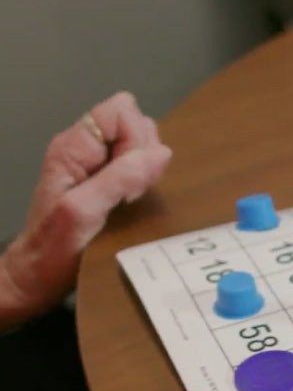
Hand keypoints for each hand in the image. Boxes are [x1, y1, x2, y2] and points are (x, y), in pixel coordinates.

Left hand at [0, 93, 171, 327]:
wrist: (34, 279)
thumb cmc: (52, 250)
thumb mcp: (84, 213)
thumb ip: (120, 179)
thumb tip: (161, 153)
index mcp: (72, 147)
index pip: (121, 111)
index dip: (136, 137)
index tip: (130, 174)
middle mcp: (84, 149)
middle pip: (135, 123)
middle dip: (144, 154)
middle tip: (128, 191)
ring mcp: (95, 165)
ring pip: (140, 144)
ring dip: (146, 169)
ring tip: (129, 199)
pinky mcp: (105, 182)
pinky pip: (137, 165)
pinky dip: (144, 181)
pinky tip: (131, 203)